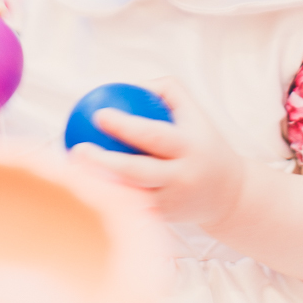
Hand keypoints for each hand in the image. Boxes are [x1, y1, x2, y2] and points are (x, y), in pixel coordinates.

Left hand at [69, 77, 244, 227]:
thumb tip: (128, 82)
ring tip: (72, 171)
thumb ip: (165, 90)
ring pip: (130, 194)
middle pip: (138, 171)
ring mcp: (170, 202)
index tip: (98, 114)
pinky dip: (109, 197)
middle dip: (105, 161)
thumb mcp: (194, 112)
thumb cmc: (203, 142)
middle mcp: (180, 177)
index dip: (125, 126)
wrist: (230, 195)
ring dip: (100, 184)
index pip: (153, 135)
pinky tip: (84, 187)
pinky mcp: (161, 220)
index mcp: (188, 148)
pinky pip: (131, 207)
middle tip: (77, 148)